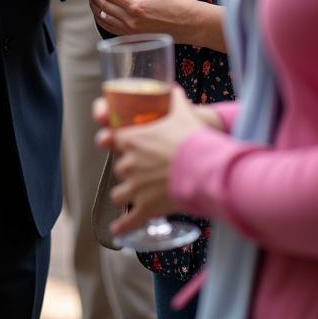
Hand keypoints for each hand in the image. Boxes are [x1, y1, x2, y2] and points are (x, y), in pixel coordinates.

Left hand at [90, 0, 206, 43]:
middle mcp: (130, 22)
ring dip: (100, 4)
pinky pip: (109, 28)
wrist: (191, 25)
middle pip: (102, 5)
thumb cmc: (178, 4)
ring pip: (102, 17)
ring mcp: (130, 32)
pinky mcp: (132, 37)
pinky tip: (108, 8)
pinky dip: (104, 17)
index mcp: (136, 7)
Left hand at [94, 85, 206, 235]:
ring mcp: (135, 187)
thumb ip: (173, 98)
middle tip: (142, 169)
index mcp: (131, 139)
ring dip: (125, 194)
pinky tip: (117, 231)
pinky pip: (129, 220)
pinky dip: (123, 227)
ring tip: (133, 195)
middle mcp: (128, 163)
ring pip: (118, 194)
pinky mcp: (145, 208)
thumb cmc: (191, 138)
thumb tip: (173, 88)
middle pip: (118, 168)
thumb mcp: (181, 111)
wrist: (205, 168)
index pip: (112, 140)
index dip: (116, 142)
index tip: (118, 143)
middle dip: (128, 170)